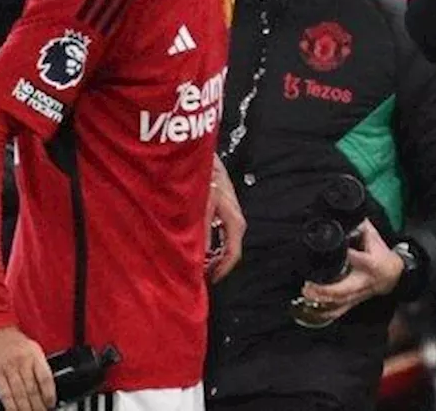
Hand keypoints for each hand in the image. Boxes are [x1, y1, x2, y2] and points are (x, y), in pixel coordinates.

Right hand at [0, 327, 55, 410]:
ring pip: (20, 393)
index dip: (50, 394)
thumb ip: (35, 364)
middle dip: (38, 405)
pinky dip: (10, 404)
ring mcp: (9, 367)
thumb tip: (42, 384)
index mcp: (35, 354)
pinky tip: (14, 410)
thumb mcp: (30, 347)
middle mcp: (23, 361)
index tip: (52, 404)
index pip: (46, 378)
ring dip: (25, 408)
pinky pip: (4, 392)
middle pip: (33, 389)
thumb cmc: (9, 336)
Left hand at [205, 155, 244, 281]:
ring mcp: (231, 213)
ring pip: (226, 242)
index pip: (233, 254)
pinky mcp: (224, 208)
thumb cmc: (205, 176)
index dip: (222, 271)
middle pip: (231, 250)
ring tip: (198, 262)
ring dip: (214, 254)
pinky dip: (213, 242)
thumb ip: (202, 232)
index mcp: (234, 221)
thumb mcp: (202, 206)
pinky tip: (200, 244)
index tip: (210, 280)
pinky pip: (222, 232)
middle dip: (216, 264)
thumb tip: (201, 256)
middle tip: (201, 274)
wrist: (204, 156)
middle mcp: (237, 219)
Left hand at [298, 220, 404, 325]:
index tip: (330, 251)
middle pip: (345, 289)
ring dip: (322, 300)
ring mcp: (360, 294)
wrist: (394, 274)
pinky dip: (326, 312)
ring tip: (307, 293)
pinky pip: (340, 310)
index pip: (359, 260)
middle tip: (309, 284)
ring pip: (340, 302)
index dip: (348, 257)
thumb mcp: (373, 237)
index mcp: (372, 264)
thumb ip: (360, 226)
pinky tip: (313, 309)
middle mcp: (365, 281)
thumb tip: (346, 212)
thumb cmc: (381, 254)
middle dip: (326, 289)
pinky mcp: (355, 301)